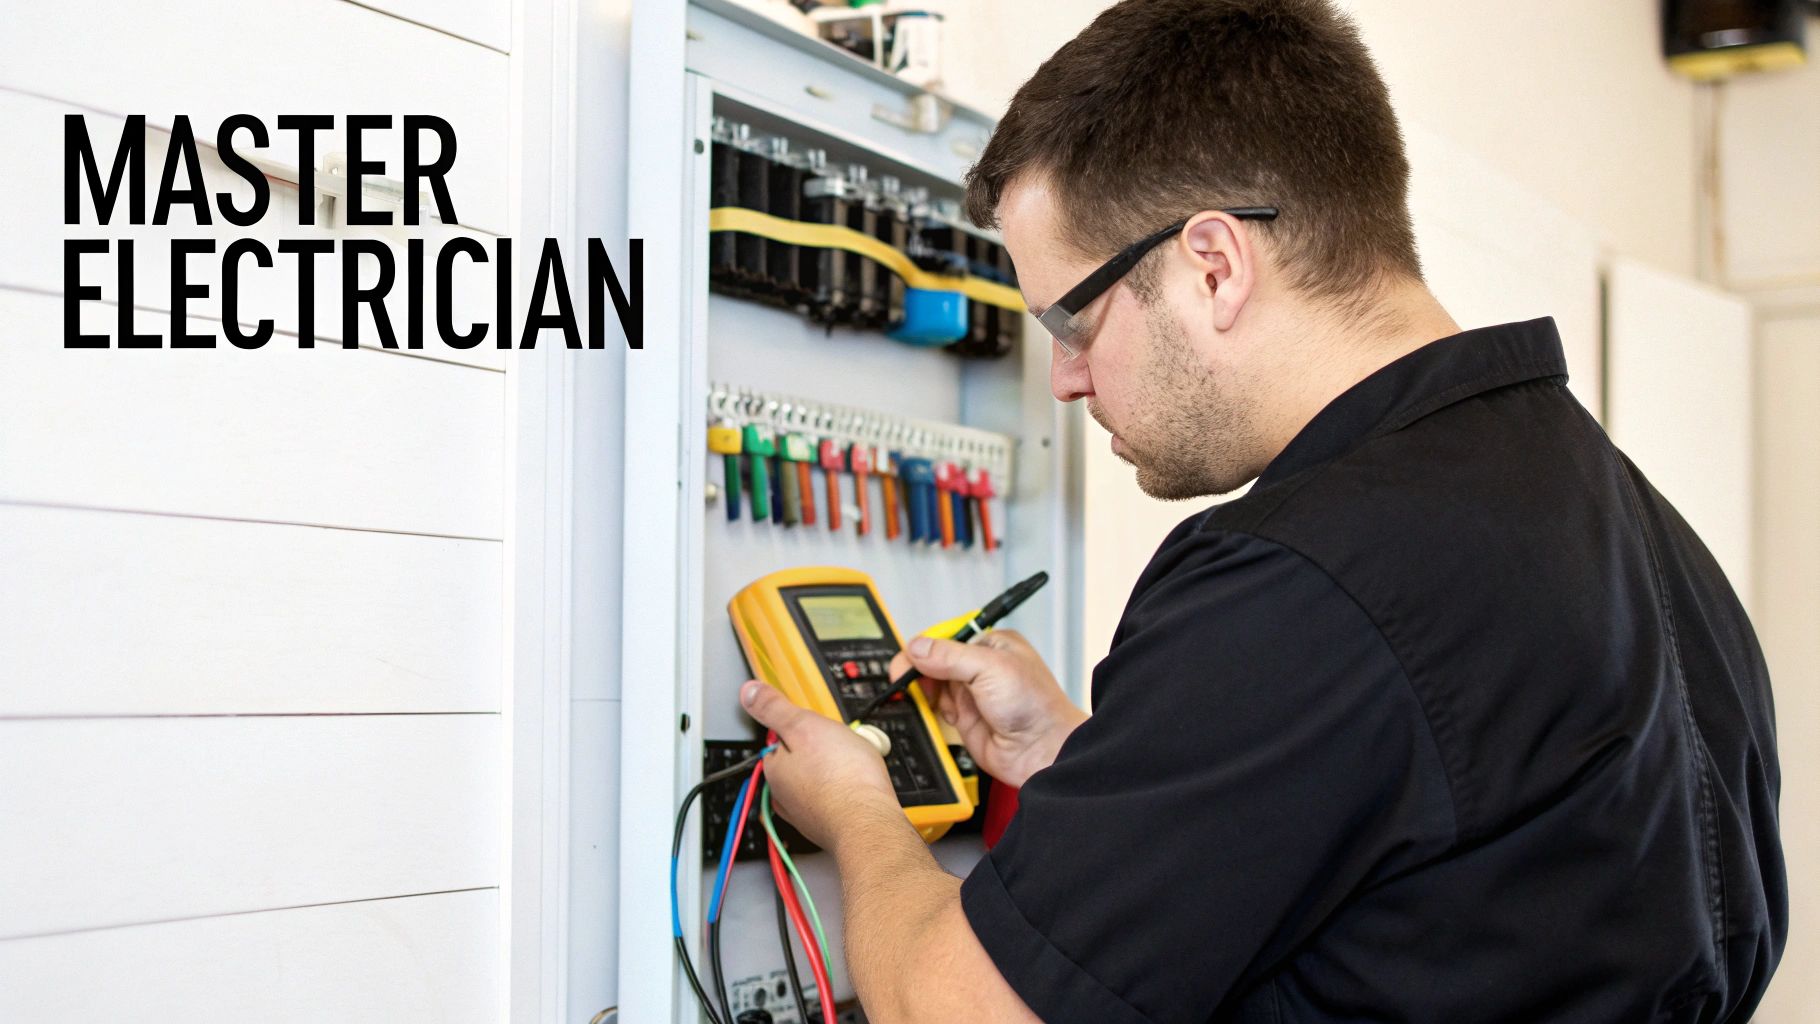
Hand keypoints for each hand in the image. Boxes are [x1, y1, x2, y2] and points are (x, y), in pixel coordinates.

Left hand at [740, 678, 898, 851]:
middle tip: (840, 746)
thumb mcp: (804, 726)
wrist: (869, 822)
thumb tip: (748, 692)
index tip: (817, 727)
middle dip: (819, 752)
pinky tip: (857, 787)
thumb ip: (775, 709)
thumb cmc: (842, 777)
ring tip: (853, 765)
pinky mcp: (828, 826)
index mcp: (775, 769)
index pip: (778, 742)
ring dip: (832, 772)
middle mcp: (784, 796)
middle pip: (798, 763)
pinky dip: (843, 792)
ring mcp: (806, 814)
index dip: (801, 729)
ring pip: (816, 782)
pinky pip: (832, 801)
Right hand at [891, 629, 1087, 788]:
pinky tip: (932, 711)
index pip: (947, 637)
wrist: (1043, 751)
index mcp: (992, 645)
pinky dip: (929, 709)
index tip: (908, 658)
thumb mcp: (989, 668)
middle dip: (919, 669)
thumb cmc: (1035, 705)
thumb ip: (949, 656)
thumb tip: (917, 647)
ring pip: (933, 685)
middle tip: (902, 678)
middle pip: (935, 660)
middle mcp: (981, 667)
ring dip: (924, 690)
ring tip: (919, 695)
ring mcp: (972, 694)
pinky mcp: (965, 719)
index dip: (925, 646)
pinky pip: (936, 709)